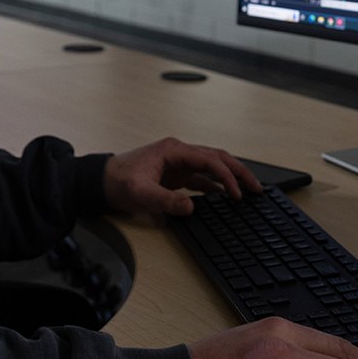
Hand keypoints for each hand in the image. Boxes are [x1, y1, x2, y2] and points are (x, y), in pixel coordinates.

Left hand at [102, 137, 260, 215]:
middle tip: (256, 188)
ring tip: (248, 191)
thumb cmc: (118, 181)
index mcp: (174, 150)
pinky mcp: (175, 175)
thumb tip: (190, 207)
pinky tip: (224, 196)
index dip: (226, 176)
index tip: (236, 194)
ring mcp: (178, 163)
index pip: (209, 160)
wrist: (101, 182)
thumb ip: (165, 200)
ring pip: (212, 166)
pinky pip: (201, 178)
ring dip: (230, 177)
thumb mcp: (140, 193)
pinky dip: (215, 186)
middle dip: (238, 172)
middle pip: (217, 158)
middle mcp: (179, 153)